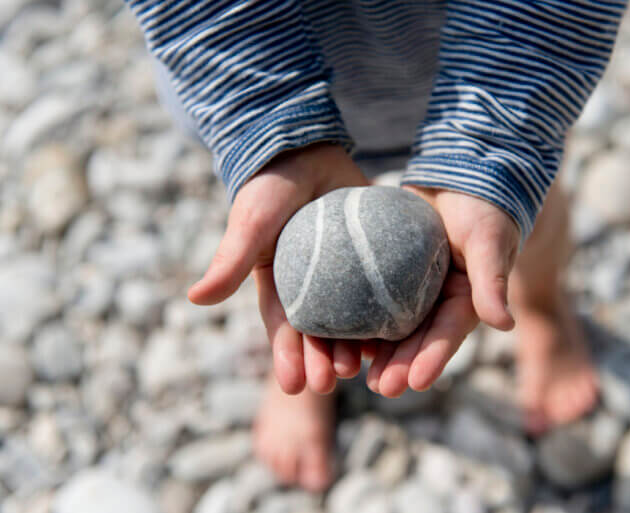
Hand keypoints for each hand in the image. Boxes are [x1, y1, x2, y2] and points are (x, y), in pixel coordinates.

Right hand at [187, 143, 368, 394]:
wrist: (306, 149)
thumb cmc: (270, 187)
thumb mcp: (251, 223)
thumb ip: (230, 259)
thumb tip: (194, 300)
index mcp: (279, 286)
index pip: (283, 329)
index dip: (287, 358)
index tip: (294, 386)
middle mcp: (311, 287)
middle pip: (319, 332)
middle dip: (324, 360)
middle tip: (334, 382)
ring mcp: (343, 275)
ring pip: (351, 319)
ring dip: (356, 346)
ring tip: (365, 368)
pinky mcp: (370, 260)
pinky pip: (380, 290)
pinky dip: (386, 313)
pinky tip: (397, 334)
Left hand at [365, 186, 520, 396]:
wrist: (461, 177)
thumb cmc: (483, 207)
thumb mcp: (489, 240)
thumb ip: (492, 280)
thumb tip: (504, 325)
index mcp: (466, 301)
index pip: (448, 335)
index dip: (432, 359)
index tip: (415, 382)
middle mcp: (439, 302)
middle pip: (418, 340)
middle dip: (400, 366)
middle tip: (379, 388)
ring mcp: (415, 290)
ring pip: (393, 327)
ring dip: (378, 352)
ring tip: (356, 375)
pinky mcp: (392, 274)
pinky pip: (374, 300)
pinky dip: (359, 318)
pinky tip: (339, 335)